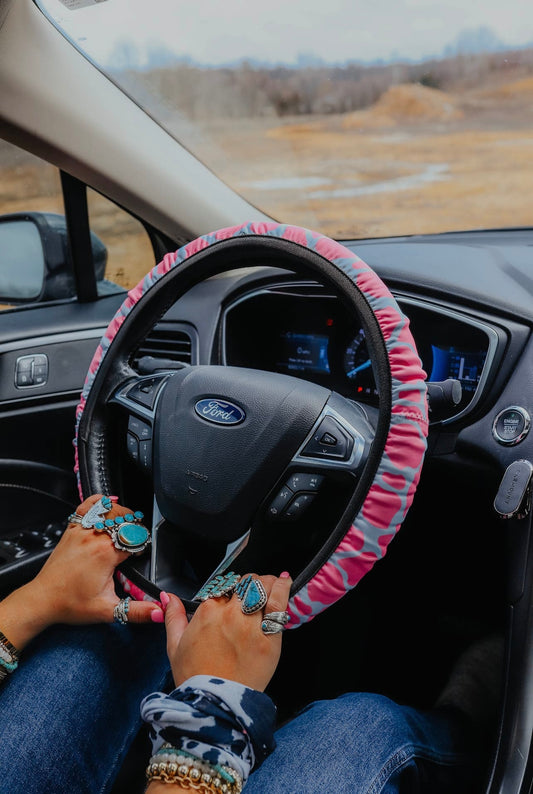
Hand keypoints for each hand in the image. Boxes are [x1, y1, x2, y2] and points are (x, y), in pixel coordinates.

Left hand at [0, 494, 163, 649]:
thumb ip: (137, 611)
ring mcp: (80, 532)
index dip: (142, 545)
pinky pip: (85, 507)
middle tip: (137, 540)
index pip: (135, 538)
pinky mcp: (71, 531)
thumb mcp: (108, 611)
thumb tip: (160, 612)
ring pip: (108, 511)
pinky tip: (107, 502)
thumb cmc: (71, 604)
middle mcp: (93, 538)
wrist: (42, 600)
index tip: (140, 555)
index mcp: (106, 554)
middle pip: (124, 520)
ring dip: (122, 514)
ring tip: (128, 523)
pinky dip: (98, 502)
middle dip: (135, 528)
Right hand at [164, 572, 291, 690]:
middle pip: (246, 584)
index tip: (234, 596)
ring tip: (273, 582)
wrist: (214, 705)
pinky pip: (279, 605)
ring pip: (263, 588)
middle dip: (250, 584)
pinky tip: (285, 582)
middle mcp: (230, 615)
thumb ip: (173, 616)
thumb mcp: (174, 646)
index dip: (230, 590)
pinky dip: (283, 589)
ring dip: (268, 582)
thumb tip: (169, 597)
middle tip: (254, 591)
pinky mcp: (270, 639)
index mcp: (208, 612)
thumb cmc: (195, 678)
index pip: (224, 587)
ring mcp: (252, 626)